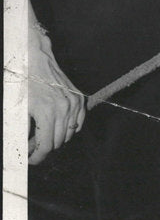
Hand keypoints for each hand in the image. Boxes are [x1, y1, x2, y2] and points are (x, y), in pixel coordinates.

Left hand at [28, 13, 85, 164]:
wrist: (38, 61)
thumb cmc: (26, 83)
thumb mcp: (19, 109)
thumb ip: (22, 132)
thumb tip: (24, 149)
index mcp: (47, 113)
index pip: (46, 147)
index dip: (37, 157)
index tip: (31, 159)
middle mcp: (64, 109)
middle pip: (57, 143)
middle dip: (44, 147)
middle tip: (33, 144)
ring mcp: (74, 103)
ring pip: (69, 134)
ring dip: (56, 138)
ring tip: (43, 133)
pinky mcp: (79, 98)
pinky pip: (79, 122)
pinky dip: (70, 128)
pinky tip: (59, 126)